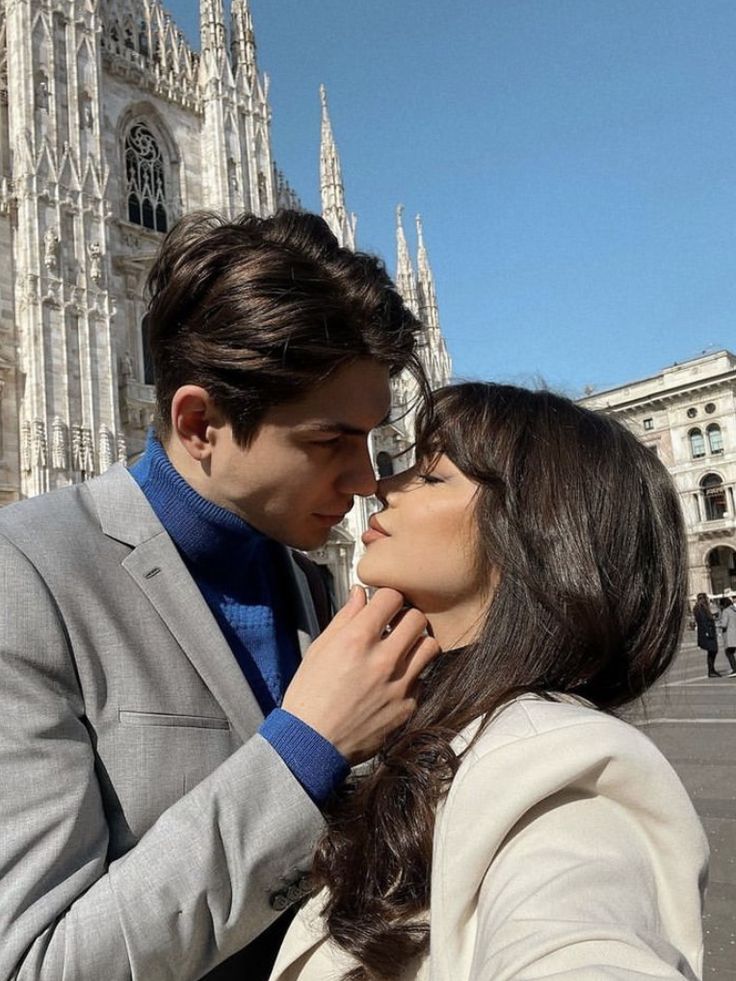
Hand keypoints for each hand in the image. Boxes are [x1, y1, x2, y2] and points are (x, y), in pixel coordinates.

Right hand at [282, 587, 439, 762]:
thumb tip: (360, 594)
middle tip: (394, 625)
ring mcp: (399, 685)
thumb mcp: (319, 649)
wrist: (312, 745)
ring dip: (417, 643)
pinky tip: (393, 679)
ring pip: (430, 646)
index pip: (392, 597)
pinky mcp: (407, 707)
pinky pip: (422, 679)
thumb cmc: (309, 696)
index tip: (382, 605)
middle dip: (405, 616)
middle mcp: (382, 660)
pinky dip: (412, 674)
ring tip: (402, 649)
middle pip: (417, 618)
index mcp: (357, 640)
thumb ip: (345, 618)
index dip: (387, 597)